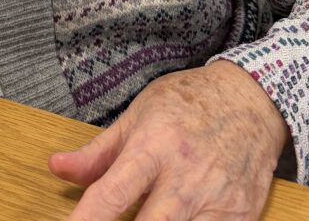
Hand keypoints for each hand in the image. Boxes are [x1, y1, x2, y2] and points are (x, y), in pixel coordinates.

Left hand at [49, 61, 289, 220]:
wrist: (250, 100)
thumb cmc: (189, 101)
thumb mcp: (139, 113)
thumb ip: (98, 151)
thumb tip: (58, 168)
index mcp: (154, 146)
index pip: (113, 192)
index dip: (86, 220)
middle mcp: (185, 178)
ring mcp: (217, 202)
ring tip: (143, 217)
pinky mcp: (241, 218)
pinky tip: (176, 220)